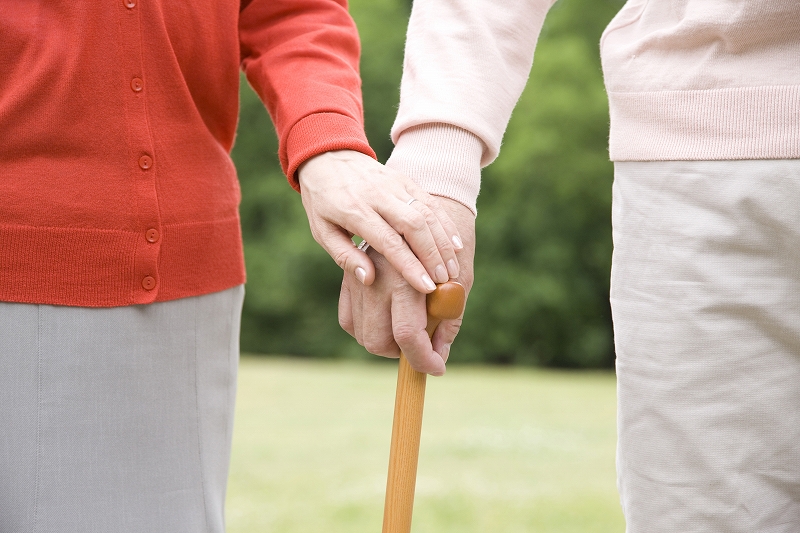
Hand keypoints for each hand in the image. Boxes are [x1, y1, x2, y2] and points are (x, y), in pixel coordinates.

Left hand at [298, 150, 462, 293]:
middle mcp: (378, 195)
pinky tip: (455, 245)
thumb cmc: (323, 203)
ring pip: (427, 212)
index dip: (410, 266)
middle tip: (444, 280)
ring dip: (443, 242)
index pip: (389, 241)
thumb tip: (369, 280)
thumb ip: (345, 256)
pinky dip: (445, 224)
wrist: (327, 156)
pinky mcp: (405, 180)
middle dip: (433, 255)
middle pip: (414, 225)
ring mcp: (394, 184)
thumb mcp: (322, 231)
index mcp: (354, 210)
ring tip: (452, 269)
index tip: (426, 287)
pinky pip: (430, 202)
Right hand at [338, 196, 474, 374]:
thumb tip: (439, 353)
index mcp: (406, 277)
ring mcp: (358, 279)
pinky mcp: (348, 278)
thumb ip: (450, 319)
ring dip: (387, 343)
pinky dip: (367, 330)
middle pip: (379, 342)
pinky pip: (350, 321)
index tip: (438, 368)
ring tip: (409, 327)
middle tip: (423, 345)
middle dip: (404, 354)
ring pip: (363, 336)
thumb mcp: (460, 281)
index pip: (409, 334)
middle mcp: (376, 279)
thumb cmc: (449, 250)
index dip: (425, 360)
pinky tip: (388, 320)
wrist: (423, 213)